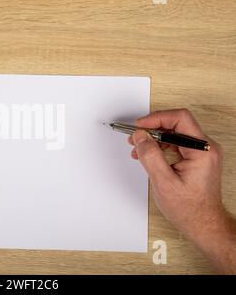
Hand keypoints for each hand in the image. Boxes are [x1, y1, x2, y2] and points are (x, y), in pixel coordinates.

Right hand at [128, 109, 235, 272]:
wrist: (202, 223)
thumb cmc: (189, 208)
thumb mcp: (164, 182)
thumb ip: (151, 156)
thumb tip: (140, 137)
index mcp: (202, 151)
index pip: (180, 119)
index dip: (156, 119)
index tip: (140, 126)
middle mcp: (206, 148)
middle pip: (176, 124)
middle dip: (152, 128)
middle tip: (135, 137)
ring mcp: (202, 152)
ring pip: (175, 133)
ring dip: (154, 137)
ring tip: (138, 147)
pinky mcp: (197, 157)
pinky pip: (177, 143)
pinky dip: (160, 145)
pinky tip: (148, 154)